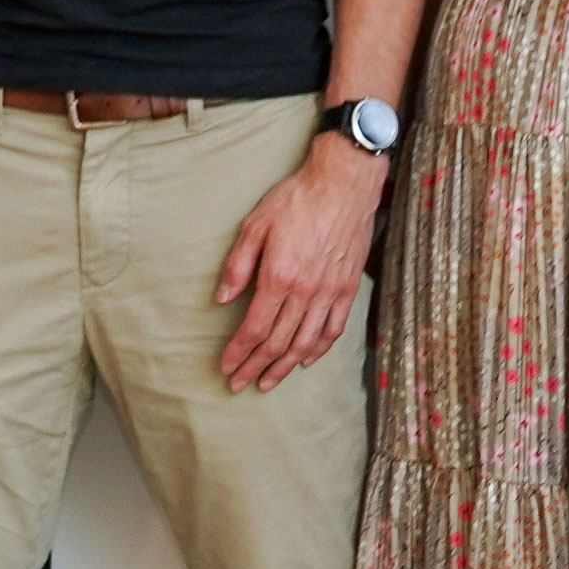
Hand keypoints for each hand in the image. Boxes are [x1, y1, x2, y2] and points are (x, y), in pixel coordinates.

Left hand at [214, 138, 384, 393]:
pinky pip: (333, 329)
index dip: (239, 352)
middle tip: (240, 384)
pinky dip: (318, 349)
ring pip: (305, 343)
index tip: (226, 367)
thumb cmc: (297, 199)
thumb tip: (222, 299)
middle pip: (277, 343)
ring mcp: (329, 292)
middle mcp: (305, 292)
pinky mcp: (347, 288)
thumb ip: (238, 265)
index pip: (254, 328)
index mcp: (279, 277)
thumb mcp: (256, 225)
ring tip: (268, 382)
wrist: (343, 183)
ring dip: (284, 367)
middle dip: (255, 367)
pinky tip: (306, 360)